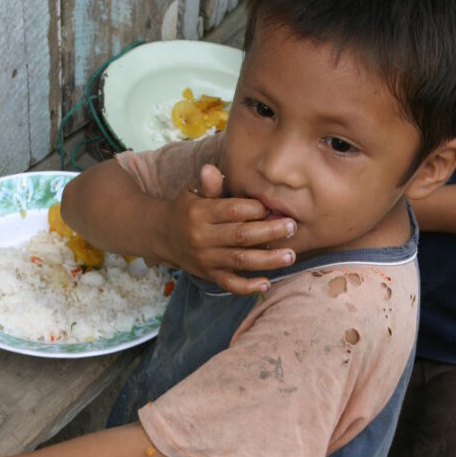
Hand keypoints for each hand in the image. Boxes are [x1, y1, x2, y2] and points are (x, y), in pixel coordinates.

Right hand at [161, 164, 295, 294]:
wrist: (163, 237)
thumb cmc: (187, 210)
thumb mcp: (193, 194)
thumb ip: (208, 186)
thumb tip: (210, 169)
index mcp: (201, 213)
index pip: (232, 211)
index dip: (255, 209)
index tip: (273, 206)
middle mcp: (203, 237)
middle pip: (241, 236)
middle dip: (269, 232)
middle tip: (292, 227)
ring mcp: (207, 259)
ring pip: (241, 261)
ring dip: (267, 260)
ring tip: (290, 255)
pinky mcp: (209, 275)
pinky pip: (230, 284)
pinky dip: (248, 287)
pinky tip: (266, 284)